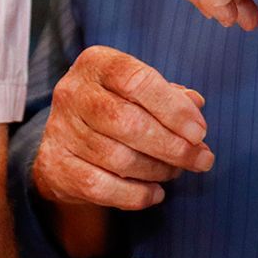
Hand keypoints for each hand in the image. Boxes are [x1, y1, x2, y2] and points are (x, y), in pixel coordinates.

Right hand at [32, 46, 213, 210]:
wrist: (66, 139)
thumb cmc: (115, 107)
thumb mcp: (140, 91)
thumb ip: (170, 95)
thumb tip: (195, 105)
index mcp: (96, 63)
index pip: (135, 80)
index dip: (172, 108)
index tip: (200, 132)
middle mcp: (72, 92)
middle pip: (127, 122)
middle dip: (172, 146)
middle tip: (201, 160)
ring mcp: (60, 129)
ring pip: (118, 158)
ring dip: (158, 170)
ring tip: (176, 171)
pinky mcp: (55, 164)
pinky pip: (101, 187)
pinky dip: (136, 195)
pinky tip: (155, 193)